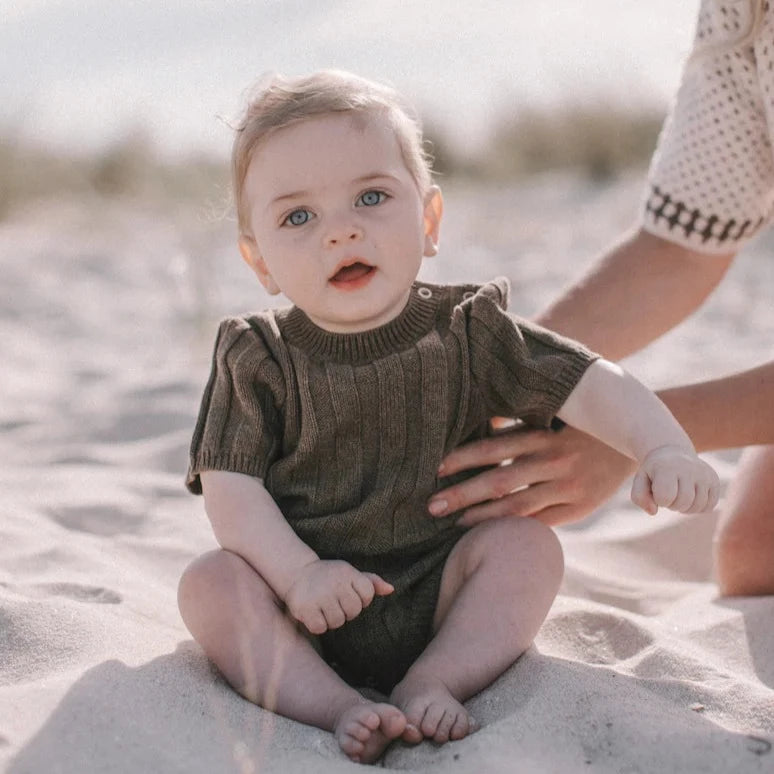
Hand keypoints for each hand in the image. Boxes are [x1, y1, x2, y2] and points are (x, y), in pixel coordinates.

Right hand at [284, 560, 392, 634]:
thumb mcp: (349, 574)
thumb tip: (391, 589)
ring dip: (332, 619)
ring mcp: (320, 595)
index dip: (361, 599)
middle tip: (335, 602)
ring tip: (324, 607)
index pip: (368, 594)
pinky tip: (314, 613)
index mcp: (348, 572)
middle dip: (346, 611)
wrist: (297, 572)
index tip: (348, 594)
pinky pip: (321, 628)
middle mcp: (335, 582)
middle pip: (354, 611)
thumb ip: (371, 582)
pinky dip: (318, 625)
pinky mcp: (305, 607)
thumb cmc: (329, 576)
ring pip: (338, 622)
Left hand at [429, 423, 635, 526]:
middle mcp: (554, 461)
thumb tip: (480, 422)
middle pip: (499, 481)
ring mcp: (568, 487)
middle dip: (463, 494)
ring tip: (452, 524)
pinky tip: (490, 535)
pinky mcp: (580, 507)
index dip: (464, 458)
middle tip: (431, 505)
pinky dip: (514, 528)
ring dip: (481, 517)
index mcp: (543, 435)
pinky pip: (541, 522)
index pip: (495, 447)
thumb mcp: (553, 416)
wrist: (635, 441)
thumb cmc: (580, 425)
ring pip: (517, 507)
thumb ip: (518, 423)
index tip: (436, 467)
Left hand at [631, 445, 719, 514]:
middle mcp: (689, 468)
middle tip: (668, 493)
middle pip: (683, 503)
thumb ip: (639, 497)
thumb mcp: (640, 480)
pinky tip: (690, 497)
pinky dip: (698, 508)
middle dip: (672, 504)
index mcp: (667, 467)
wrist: (672, 454)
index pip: (665, 497)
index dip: (659, 499)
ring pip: (698, 506)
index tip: (657, 489)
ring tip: (678, 495)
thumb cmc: (654, 472)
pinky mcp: (714, 480)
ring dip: (685, 507)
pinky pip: (709, 506)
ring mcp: (704, 474)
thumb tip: (653, 511)